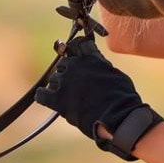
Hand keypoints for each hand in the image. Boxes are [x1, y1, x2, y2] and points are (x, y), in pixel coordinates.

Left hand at [35, 36, 163, 160]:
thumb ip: (101, 66)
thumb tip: (96, 63)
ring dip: (60, 87)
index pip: (78, 45)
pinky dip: (44, 97)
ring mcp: (65, 82)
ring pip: (54, 79)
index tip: (78, 58)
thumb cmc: (122, 97)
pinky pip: (41, 95)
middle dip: (68, 74)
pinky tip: (49, 99)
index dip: (77, 51)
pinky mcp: (58, 99)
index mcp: (90, 57)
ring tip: (70, 98)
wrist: (119, 117)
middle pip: (64, 64)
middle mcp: (75, 66)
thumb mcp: (115, 74)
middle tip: (77, 86)